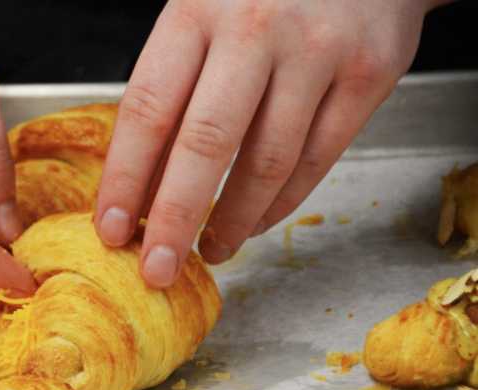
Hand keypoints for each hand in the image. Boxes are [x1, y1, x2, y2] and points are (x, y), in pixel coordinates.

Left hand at [94, 0, 449, 286]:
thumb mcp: (200, 17)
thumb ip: (172, 89)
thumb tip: (139, 187)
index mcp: (196, 10)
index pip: (148, 110)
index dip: (126, 180)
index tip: (111, 230)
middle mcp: (256, 29)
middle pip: (206, 146)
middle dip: (175, 220)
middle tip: (157, 271)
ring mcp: (319, 51)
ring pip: (268, 162)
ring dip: (233, 222)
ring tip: (209, 251)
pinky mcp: (371, 72)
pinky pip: (318, 160)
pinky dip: (282, 204)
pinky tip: (256, 223)